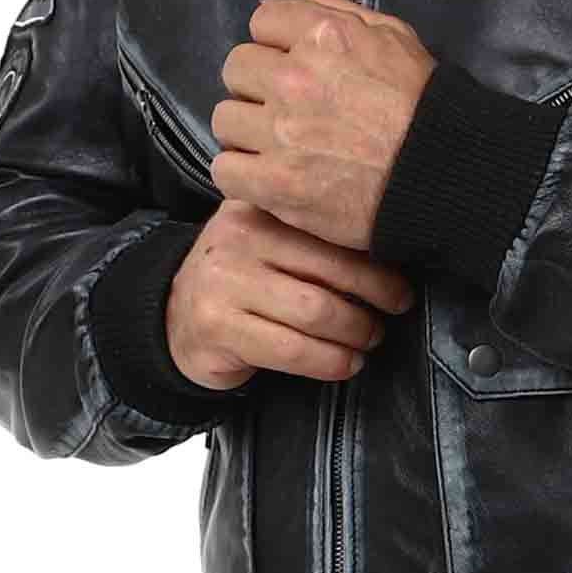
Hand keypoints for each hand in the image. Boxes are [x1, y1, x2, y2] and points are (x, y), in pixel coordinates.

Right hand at [165, 199, 416, 389]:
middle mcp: (239, 239)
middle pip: (331, 272)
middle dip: (375, 299)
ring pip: (317, 313)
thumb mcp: (267, 242)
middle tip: (393, 313)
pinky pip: (293, 350)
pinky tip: (345, 363)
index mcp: (258, 209)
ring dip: (356, 333)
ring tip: (369, 339)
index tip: (401, 286)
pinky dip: (330, 362)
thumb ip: (312, 239)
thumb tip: (387, 253)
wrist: (170, 316)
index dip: (377, 265)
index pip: (331, 234)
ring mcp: (224, 283)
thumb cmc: (240, 280)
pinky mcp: (218, 328)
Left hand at [209, 0, 437, 249]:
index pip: (261, 21)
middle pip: (236, 68)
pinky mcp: (274, 183)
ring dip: (246, 131)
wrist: (441, 176)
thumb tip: (277, 7)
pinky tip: (266, 176)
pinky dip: (242, 174)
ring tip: (276, 145)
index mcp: (323, 36)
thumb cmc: (423, 105)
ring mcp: (280, 133)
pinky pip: (224, 170)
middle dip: (257, 85)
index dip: (276, 43)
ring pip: (224, 119)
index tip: (291, 64)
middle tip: (283, 107)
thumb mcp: (395, 36)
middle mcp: (294, 78)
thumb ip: (336, 11)